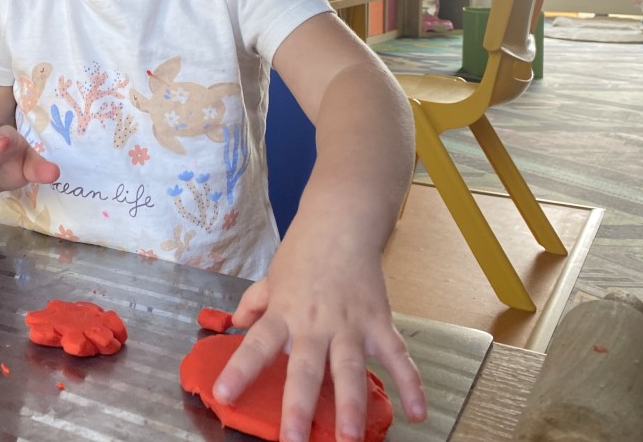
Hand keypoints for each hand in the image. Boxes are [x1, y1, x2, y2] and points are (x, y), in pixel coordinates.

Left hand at [210, 226, 426, 441]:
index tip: (224, 394)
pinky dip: (411, 384)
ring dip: (351, 405)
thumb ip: (254, 302)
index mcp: (283, 313)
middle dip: (300, 407)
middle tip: (295, 441)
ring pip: (350, 369)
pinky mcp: (379, 322)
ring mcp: (350, 324)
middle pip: (306, 368)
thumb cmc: (303, 251)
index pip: (257, 344)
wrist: (341, 222)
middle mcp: (315, 324)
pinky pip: (396, 357)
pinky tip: (418, 413)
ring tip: (350, 437)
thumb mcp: (271, 276)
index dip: (240, 370)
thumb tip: (235, 323)